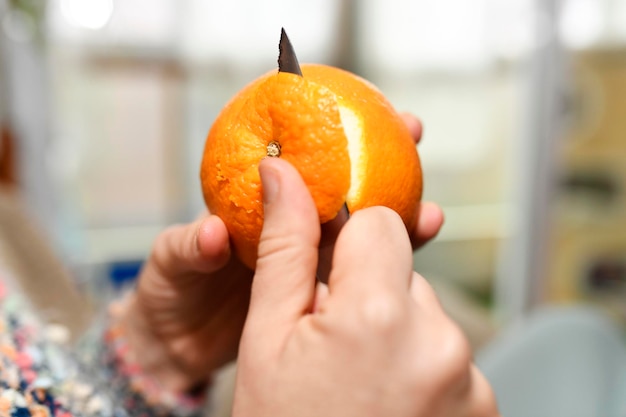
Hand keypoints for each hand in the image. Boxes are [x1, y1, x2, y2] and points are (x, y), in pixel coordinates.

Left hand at [116, 114, 443, 392]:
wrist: (178, 344)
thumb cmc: (170, 294)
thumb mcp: (171, 265)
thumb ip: (190, 248)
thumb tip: (214, 233)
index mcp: (254, 206)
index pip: (296, 159)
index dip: (327, 129)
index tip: (361, 103)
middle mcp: (288, 226)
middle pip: (341, 185)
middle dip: (379, 155)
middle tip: (412, 132)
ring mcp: (306, 260)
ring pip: (359, 233)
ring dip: (396, 217)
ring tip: (431, 211)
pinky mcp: (317, 295)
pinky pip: (353, 276)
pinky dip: (384, 268)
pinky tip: (412, 261)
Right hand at [233, 158, 496, 416]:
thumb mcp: (266, 339)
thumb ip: (284, 250)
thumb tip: (283, 176)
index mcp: (379, 315)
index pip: (380, 223)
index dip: (345, 243)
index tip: (325, 276)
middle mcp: (440, 341)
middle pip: (403, 270)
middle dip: (366, 291)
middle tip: (329, 344)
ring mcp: (468, 377)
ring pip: (425, 312)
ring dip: (394, 330)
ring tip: (357, 380)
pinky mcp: (484, 404)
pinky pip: (448, 354)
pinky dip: (419, 365)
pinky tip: (386, 400)